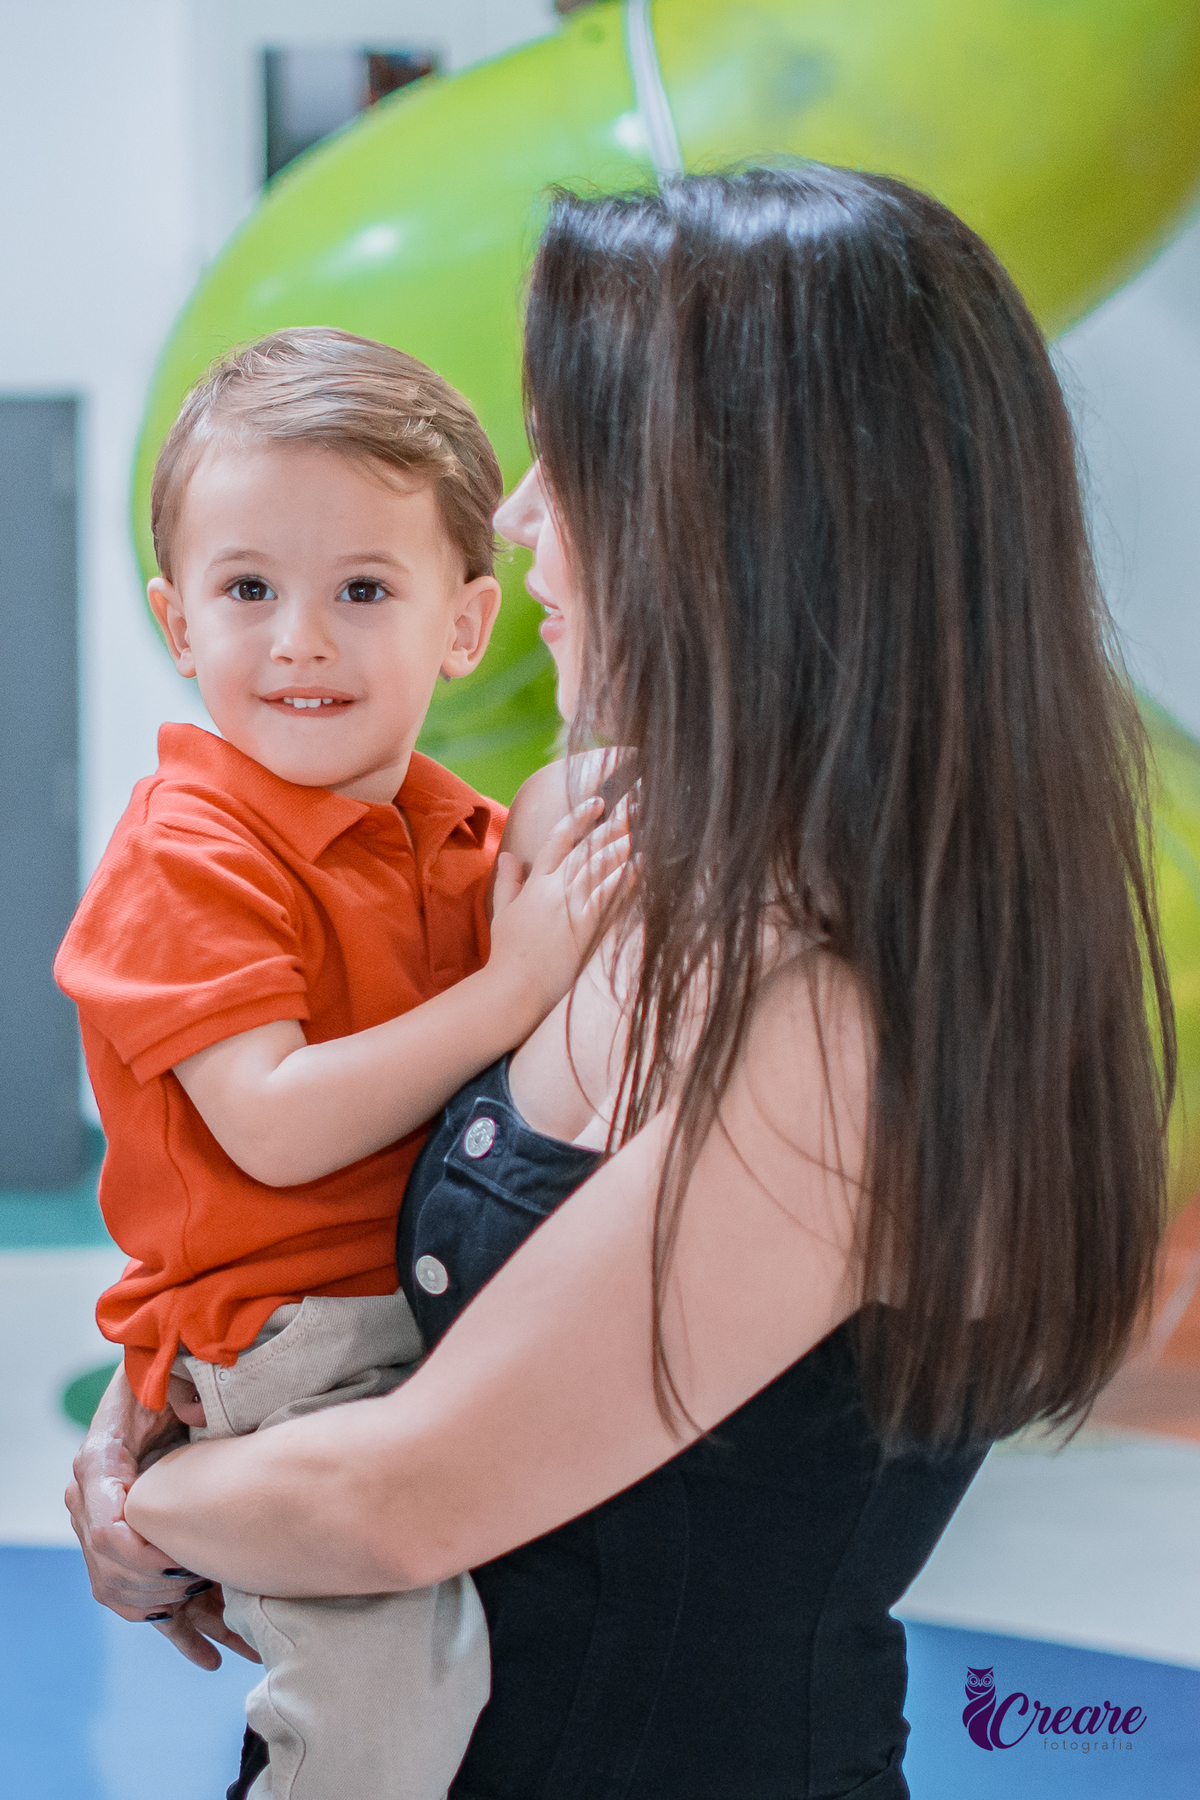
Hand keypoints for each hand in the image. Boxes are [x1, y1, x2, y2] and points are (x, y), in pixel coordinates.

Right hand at [65, 1364, 259, 1670]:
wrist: (156, 1380)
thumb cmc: (159, 1377)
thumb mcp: (166, 1375)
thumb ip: (180, 1390)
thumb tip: (198, 1415)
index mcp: (98, 1463)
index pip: (105, 1530)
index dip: (142, 1553)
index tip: (181, 1561)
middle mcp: (94, 1503)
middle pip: (114, 1573)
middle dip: (165, 1588)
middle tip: (211, 1583)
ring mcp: (111, 1532)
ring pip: (131, 1596)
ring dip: (179, 1613)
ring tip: (230, 1629)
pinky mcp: (136, 1550)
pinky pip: (149, 1602)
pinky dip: (181, 1633)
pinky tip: (211, 1659)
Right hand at [487, 796, 630, 1018]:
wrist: (514, 987)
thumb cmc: (508, 954)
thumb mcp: (503, 912)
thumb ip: (507, 881)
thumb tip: (510, 856)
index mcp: (535, 882)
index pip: (559, 838)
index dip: (580, 816)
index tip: (598, 802)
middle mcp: (554, 888)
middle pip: (588, 846)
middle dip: (614, 822)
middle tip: (637, 802)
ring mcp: (571, 906)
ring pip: (601, 865)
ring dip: (624, 842)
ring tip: (646, 824)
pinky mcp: (586, 926)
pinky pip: (610, 894)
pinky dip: (628, 876)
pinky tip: (645, 863)